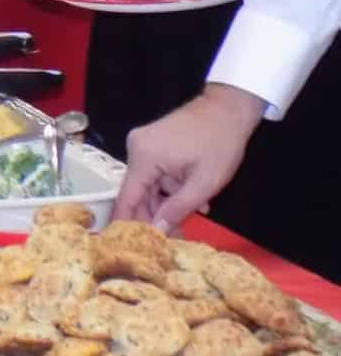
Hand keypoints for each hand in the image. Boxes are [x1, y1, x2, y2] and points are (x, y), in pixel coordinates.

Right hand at [114, 84, 265, 231]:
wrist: (228, 108)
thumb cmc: (220, 144)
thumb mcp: (204, 183)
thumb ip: (178, 209)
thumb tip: (158, 231)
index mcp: (144, 158)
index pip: (127, 198)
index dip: (126, 223)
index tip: (128, 247)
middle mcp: (135, 149)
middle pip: (137, 192)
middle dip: (154, 216)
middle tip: (172, 241)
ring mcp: (143, 145)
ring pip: (148, 185)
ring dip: (166, 202)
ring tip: (191, 219)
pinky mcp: (152, 143)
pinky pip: (155, 173)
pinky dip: (170, 188)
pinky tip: (190, 199)